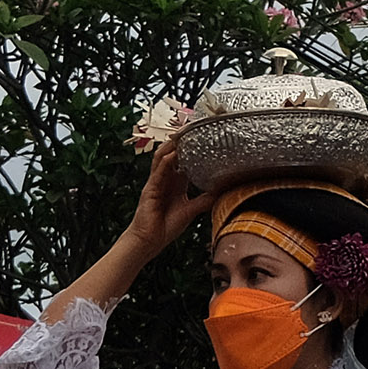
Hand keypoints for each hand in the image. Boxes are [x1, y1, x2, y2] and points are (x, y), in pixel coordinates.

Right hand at [129, 138, 203, 254]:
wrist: (148, 241)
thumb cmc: (165, 227)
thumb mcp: (189, 211)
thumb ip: (203, 200)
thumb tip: (219, 193)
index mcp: (174, 183)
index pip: (183, 161)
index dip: (190, 149)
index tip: (201, 137)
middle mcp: (164, 180)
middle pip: (171, 154)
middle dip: (180, 141)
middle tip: (191, 127)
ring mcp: (156, 183)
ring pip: (162, 158)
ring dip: (171, 146)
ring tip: (181, 133)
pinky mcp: (150, 189)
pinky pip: (158, 172)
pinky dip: (166, 162)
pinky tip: (174, 154)